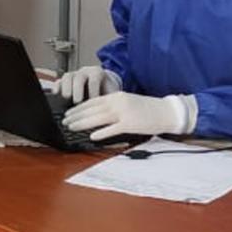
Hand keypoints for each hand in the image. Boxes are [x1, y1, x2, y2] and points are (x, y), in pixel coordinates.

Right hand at [54, 65, 119, 103]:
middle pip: (79, 77)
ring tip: (67, 98)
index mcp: (97, 73)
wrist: (103, 86)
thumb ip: (111, 100)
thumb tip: (113, 111)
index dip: (93, 91)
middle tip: (78, 101)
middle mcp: (84, 72)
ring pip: (67, 77)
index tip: (93, 102)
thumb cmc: (108, 91)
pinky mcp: (65, 82)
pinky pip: (59, 81)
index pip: (94, 79)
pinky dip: (56, 87)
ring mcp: (74, 75)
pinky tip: (56, 94)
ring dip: (66, 87)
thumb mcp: (112, 93)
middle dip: (78, 89)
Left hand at [63, 92, 193, 141]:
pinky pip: (113, 128)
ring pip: (99, 118)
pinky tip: (92, 136)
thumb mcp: (127, 102)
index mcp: (116, 96)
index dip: (78, 108)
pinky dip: (101, 132)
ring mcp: (124, 113)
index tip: (68, 113)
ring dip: (83, 123)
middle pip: (92, 109)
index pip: (92, 101)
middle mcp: (118, 102)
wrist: (166, 111)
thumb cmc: (147, 109)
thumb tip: (95, 114)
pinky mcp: (130, 124)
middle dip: (76, 116)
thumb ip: (112, 106)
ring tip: (72, 127)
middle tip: (65, 122)